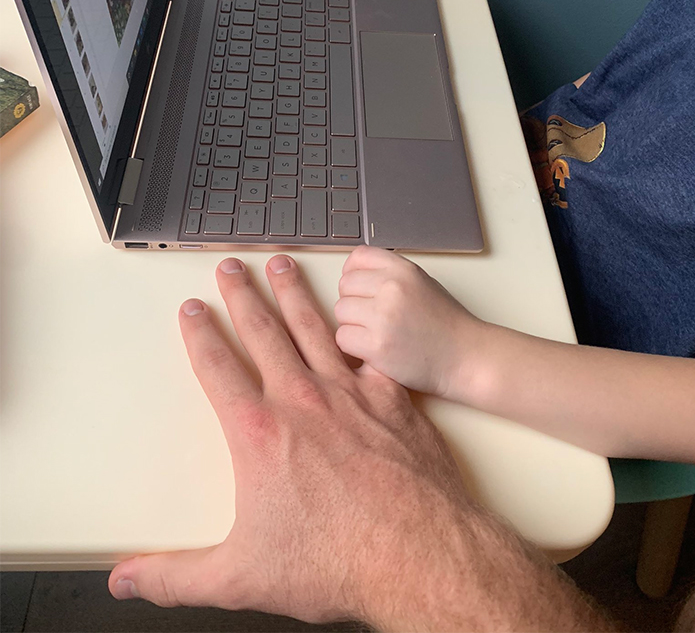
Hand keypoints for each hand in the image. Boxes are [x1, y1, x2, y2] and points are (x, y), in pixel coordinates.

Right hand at [107, 254, 475, 627]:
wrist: (418, 555)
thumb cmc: (336, 562)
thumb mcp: (239, 578)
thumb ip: (175, 576)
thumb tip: (126, 580)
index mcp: (258, 432)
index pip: (217, 366)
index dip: (200, 333)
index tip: (192, 308)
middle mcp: (301, 400)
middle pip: (262, 331)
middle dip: (241, 294)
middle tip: (231, 266)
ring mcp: (348, 393)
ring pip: (313, 326)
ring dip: (293, 292)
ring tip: (282, 263)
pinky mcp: (390, 397)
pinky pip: (367, 350)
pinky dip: (357, 327)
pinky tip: (353, 314)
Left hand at [335, 246, 490, 401]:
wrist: (466, 357)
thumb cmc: (445, 324)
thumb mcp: (422, 283)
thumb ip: (390, 275)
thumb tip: (355, 274)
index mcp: (404, 270)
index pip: (358, 257)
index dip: (354, 273)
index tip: (360, 287)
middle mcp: (392, 288)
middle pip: (345, 285)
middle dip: (354, 302)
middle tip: (373, 317)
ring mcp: (384, 316)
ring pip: (341, 311)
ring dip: (353, 324)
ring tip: (376, 333)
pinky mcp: (377, 346)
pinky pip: (343, 338)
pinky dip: (354, 346)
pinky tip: (374, 348)